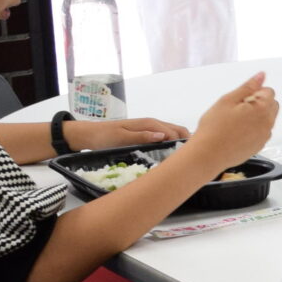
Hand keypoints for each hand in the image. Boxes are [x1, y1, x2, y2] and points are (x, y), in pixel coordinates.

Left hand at [66, 116, 189, 153]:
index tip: (190, 155)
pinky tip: (173, 152)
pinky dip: (172, 142)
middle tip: (192, 157)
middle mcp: (151, 124)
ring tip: (186, 156)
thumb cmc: (104, 136)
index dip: (183, 142)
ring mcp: (149, 128)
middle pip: (177, 130)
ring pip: (172, 132)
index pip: (173, 132)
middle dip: (186, 140)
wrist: (90, 134)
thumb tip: (162, 135)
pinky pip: (164, 136)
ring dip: (180, 141)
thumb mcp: (121, 137)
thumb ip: (141, 136)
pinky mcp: (146, 134)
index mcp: (148, 124)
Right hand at [191, 73, 278, 170]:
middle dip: (259, 103)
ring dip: (257, 116)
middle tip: (238, 108)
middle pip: (272, 105)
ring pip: (267, 119)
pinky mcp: (259, 147)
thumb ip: (248, 87)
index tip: (240, 99)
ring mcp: (265, 136)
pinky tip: (238, 132)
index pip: (269, 92)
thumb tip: (262, 75)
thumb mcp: (228, 100)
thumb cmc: (215, 126)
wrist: (209, 154)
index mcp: (262, 109)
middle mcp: (268, 123)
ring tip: (236, 121)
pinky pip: (262, 132)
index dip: (255, 92)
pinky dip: (254, 129)